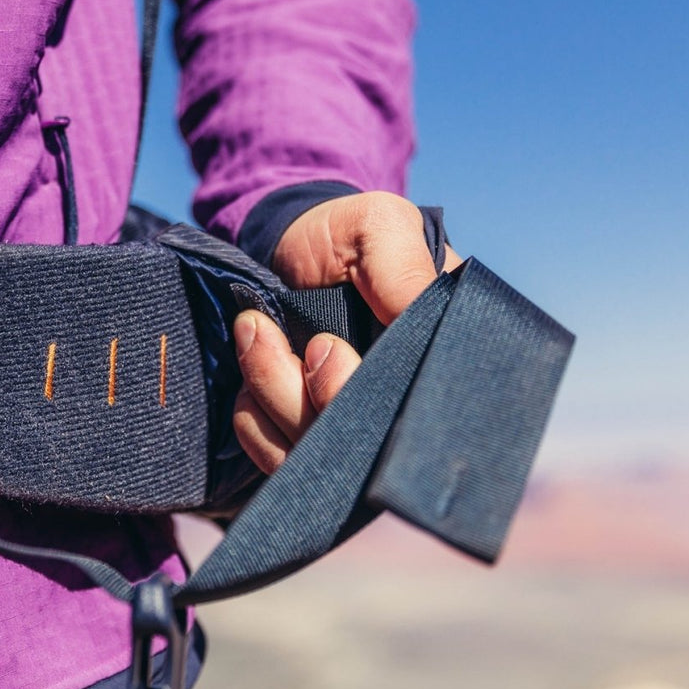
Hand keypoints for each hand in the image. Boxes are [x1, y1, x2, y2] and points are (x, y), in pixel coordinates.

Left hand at [232, 191, 461, 472]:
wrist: (289, 243)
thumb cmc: (345, 234)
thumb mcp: (382, 228)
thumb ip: (404, 270)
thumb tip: (417, 319)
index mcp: (438, 362)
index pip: (419, 415)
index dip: (360, 392)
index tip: (323, 347)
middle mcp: (402, 407)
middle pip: (362, 448)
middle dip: (310, 395)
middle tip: (273, 332)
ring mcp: (354, 431)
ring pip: (315, 455)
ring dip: (273, 395)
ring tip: (255, 333)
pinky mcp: (309, 440)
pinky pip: (277, 459)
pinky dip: (255, 421)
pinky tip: (250, 374)